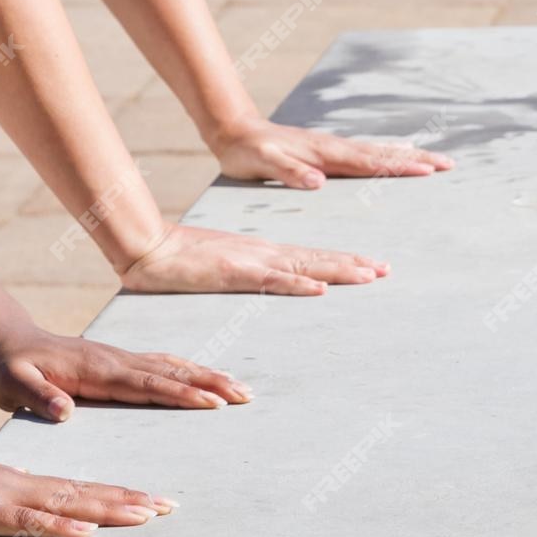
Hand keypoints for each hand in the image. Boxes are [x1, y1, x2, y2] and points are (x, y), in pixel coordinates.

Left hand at [0, 324, 250, 419]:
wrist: (8, 340)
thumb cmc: (9, 368)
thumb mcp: (11, 384)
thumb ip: (36, 396)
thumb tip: (63, 411)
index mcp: (95, 371)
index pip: (145, 384)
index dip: (179, 393)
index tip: (210, 402)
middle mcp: (115, 360)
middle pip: (170, 371)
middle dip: (209, 383)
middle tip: (245, 395)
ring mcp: (119, 357)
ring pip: (171, 365)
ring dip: (206, 375)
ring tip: (240, 388)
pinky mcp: (119, 360)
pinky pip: (161, 365)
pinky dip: (188, 370)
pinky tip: (205, 378)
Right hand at [0, 458, 173, 536]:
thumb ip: (3, 497)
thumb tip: (28, 494)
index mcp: (16, 480)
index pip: (75, 488)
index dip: (114, 493)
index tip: (149, 499)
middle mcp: (17, 482)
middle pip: (83, 492)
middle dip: (128, 499)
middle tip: (168, 504)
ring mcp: (1, 496)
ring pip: (67, 502)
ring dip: (108, 509)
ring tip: (146, 513)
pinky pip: (28, 522)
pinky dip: (59, 525)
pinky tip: (87, 530)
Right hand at [119, 222, 387, 296]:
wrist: (149, 247)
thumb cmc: (181, 259)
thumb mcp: (222, 267)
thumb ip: (245, 274)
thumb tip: (265, 281)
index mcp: (261, 254)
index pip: (310, 258)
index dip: (342, 261)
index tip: (372, 266)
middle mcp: (263, 254)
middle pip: (316, 259)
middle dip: (353, 264)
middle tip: (386, 269)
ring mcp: (250, 262)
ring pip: (303, 267)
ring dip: (337, 271)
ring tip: (369, 274)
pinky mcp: (234, 273)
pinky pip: (271, 282)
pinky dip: (297, 284)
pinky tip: (319, 288)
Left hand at [206, 114, 453, 189]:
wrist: (234, 131)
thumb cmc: (247, 152)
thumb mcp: (263, 164)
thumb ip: (290, 172)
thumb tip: (319, 182)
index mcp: (323, 154)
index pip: (369, 162)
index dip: (399, 167)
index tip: (428, 169)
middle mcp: (333, 147)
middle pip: (383, 153)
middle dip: (417, 159)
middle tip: (449, 164)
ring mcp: (332, 147)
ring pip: (378, 151)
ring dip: (407, 155)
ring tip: (435, 159)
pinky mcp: (327, 150)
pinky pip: (366, 152)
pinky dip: (387, 153)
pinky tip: (399, 153)